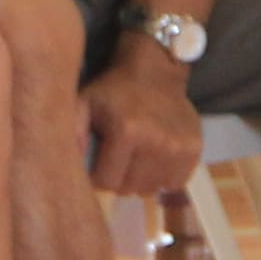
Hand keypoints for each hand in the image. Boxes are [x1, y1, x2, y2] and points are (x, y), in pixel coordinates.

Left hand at [77, 35, 204, 202]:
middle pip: (129, 189)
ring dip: (140, 179)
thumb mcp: (84, 101)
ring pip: (151, 189)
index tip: (99, 160)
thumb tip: (66, 165)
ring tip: (136, 156)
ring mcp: (179, 148)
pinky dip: (162, 177)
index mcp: (126, 131)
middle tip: (117, 157)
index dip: (98, 175)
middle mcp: (157, 142)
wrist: (155, 70)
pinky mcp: (195, 150)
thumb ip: (73, 132)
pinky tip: (155, 157)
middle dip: (119, 178)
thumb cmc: (113, 91)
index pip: (107, 182)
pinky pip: (174, 183)